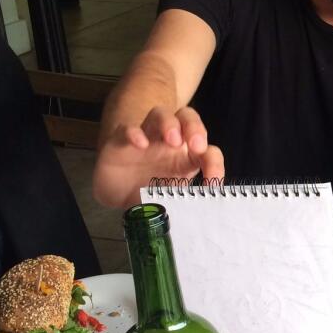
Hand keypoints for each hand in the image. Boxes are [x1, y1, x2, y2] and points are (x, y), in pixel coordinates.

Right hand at [93, 107, 224, 207]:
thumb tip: (200, 218)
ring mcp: (145, 137)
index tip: (213, 183)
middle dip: (195, 127)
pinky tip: (140, 144)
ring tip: (173, 140)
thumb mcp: (171, 199)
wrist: (117, 193)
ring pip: (160, 113)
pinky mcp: (121, 140)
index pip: (208, 150)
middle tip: (197, 145)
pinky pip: (128, 128)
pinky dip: (134, 132)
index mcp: (187, 155)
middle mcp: (168, 141)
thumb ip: (184, 202)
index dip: (215, 164)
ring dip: (169, 124)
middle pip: (187, 117)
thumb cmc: (149, 192)